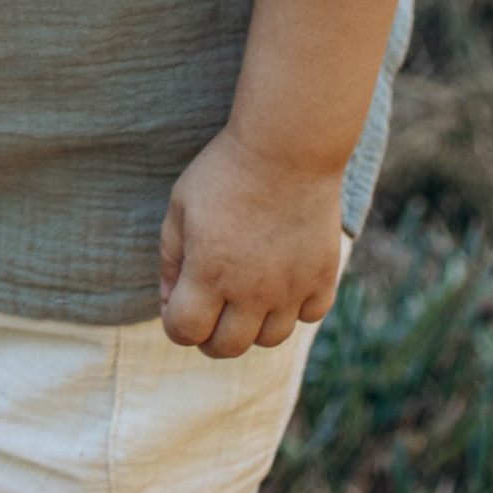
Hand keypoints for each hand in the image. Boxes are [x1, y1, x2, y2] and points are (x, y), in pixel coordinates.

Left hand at [157, 126, 344, 357]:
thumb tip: (170, 301)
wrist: (287, 145)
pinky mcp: (323, 275)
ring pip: (270, 339)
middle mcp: (251, 291)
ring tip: (248, 293)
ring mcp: (291, 287)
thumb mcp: (180, 206)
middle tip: (211, 308)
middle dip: (210, 334)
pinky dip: (296, 307)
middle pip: (226, 347)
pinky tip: (285, 280)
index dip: (175, 322)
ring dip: (253, 325)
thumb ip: (170, 258)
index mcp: (209, 273)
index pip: (184, 332)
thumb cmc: (226, 171)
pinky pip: (310, 315)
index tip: (179, 302)